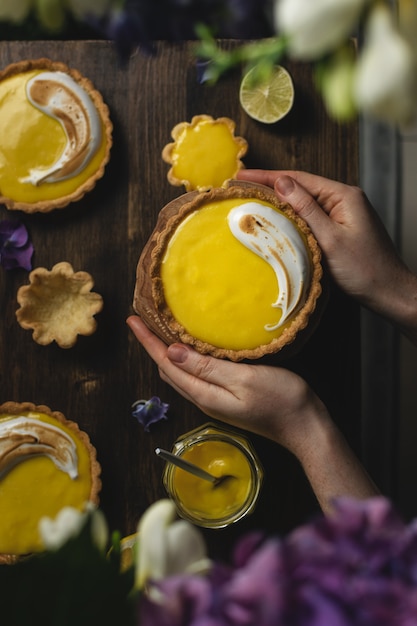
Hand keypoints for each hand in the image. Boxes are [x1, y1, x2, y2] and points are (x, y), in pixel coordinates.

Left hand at [127, 316, 325, 452]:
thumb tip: (171, 352)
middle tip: (142, 321)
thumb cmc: (280, 400)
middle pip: (168, 370)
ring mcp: (215, 400)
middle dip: (152, 346)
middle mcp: (204, 398)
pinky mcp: (226, 398)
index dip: (148, 342)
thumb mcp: (243, 379)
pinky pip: (195, 376)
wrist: (305, 426)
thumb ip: (206, 368)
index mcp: (204, 393)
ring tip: (158, 331)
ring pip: (180, 374)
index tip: (133, 320)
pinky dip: (185, 359)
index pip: (166, 364)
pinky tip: (190, 348)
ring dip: (167, 353)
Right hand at [238, 169, 416, 340]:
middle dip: (270, 186)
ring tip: (251, 201)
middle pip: (301, 188)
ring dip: (279, 203)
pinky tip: (276, 221)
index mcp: (344, 196)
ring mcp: (342, 215)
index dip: (268, 176)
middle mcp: (344, 200)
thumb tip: (281, 183)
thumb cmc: (364, 269)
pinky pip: (311, 219)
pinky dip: (291, 218)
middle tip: (241, 186)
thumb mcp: (330, 239)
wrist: (389, 293)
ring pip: (304, 204)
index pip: (299, 179)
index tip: (242, 174)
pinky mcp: (340, 230)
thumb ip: (306, 210)